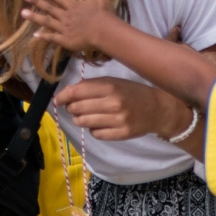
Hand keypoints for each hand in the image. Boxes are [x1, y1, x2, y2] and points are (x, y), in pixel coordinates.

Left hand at [23, 0, 117, 53]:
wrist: (106, 33)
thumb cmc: (105, 14)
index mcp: (73, 6)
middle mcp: (66, 16)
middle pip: (49, 8)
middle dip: (36, 1)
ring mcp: (65, 29)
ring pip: (47, 22)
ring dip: (35, 17)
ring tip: (23, 13)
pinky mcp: (67, 41)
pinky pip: (53, 38)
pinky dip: (44, 37)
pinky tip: (35, 35)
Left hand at [55, 77, 190, 140]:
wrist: (157, 108)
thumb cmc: (132, 92)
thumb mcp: (113, 82)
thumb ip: (91, 85)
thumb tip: (68, 93)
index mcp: (110, 86)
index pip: (76, 92)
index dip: (62, 97)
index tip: (58, 100)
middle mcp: (113, 103)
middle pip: (77, 108)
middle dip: (71, 109)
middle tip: (74, 108)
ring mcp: (118, 120)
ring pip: (84, 122)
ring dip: (80, 120)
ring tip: (86, 116)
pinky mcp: (122, 134)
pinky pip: (96, 134)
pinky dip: (94, 130)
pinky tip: (100, 124)